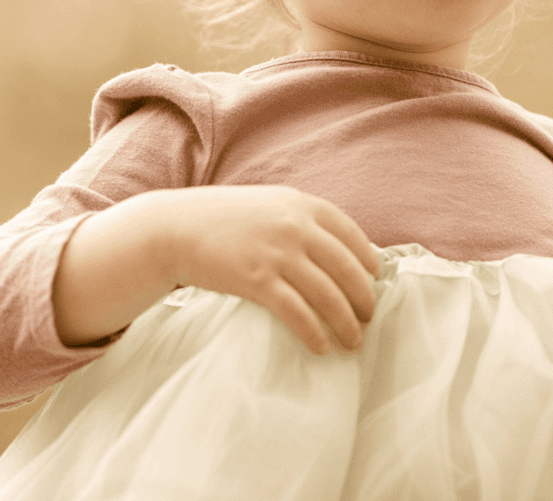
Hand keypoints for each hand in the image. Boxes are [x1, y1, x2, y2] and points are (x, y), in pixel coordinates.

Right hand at [158, 185, 380, 356]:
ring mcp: (277, 253)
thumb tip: (335, 248)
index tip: (375, 280)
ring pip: (328, 294)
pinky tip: (321, 347)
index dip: (368, 260)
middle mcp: (296, 226)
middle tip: (369, 318)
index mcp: (302, 204)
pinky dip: (314, 333)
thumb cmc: (225, 219)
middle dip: (364, 297)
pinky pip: (297, 312)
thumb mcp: (270, 205)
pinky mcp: (257, 280)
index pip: (351, 234)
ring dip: (346, 323)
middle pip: (347, 268)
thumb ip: (301, 219)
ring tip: (353, 342)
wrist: (177, 227)